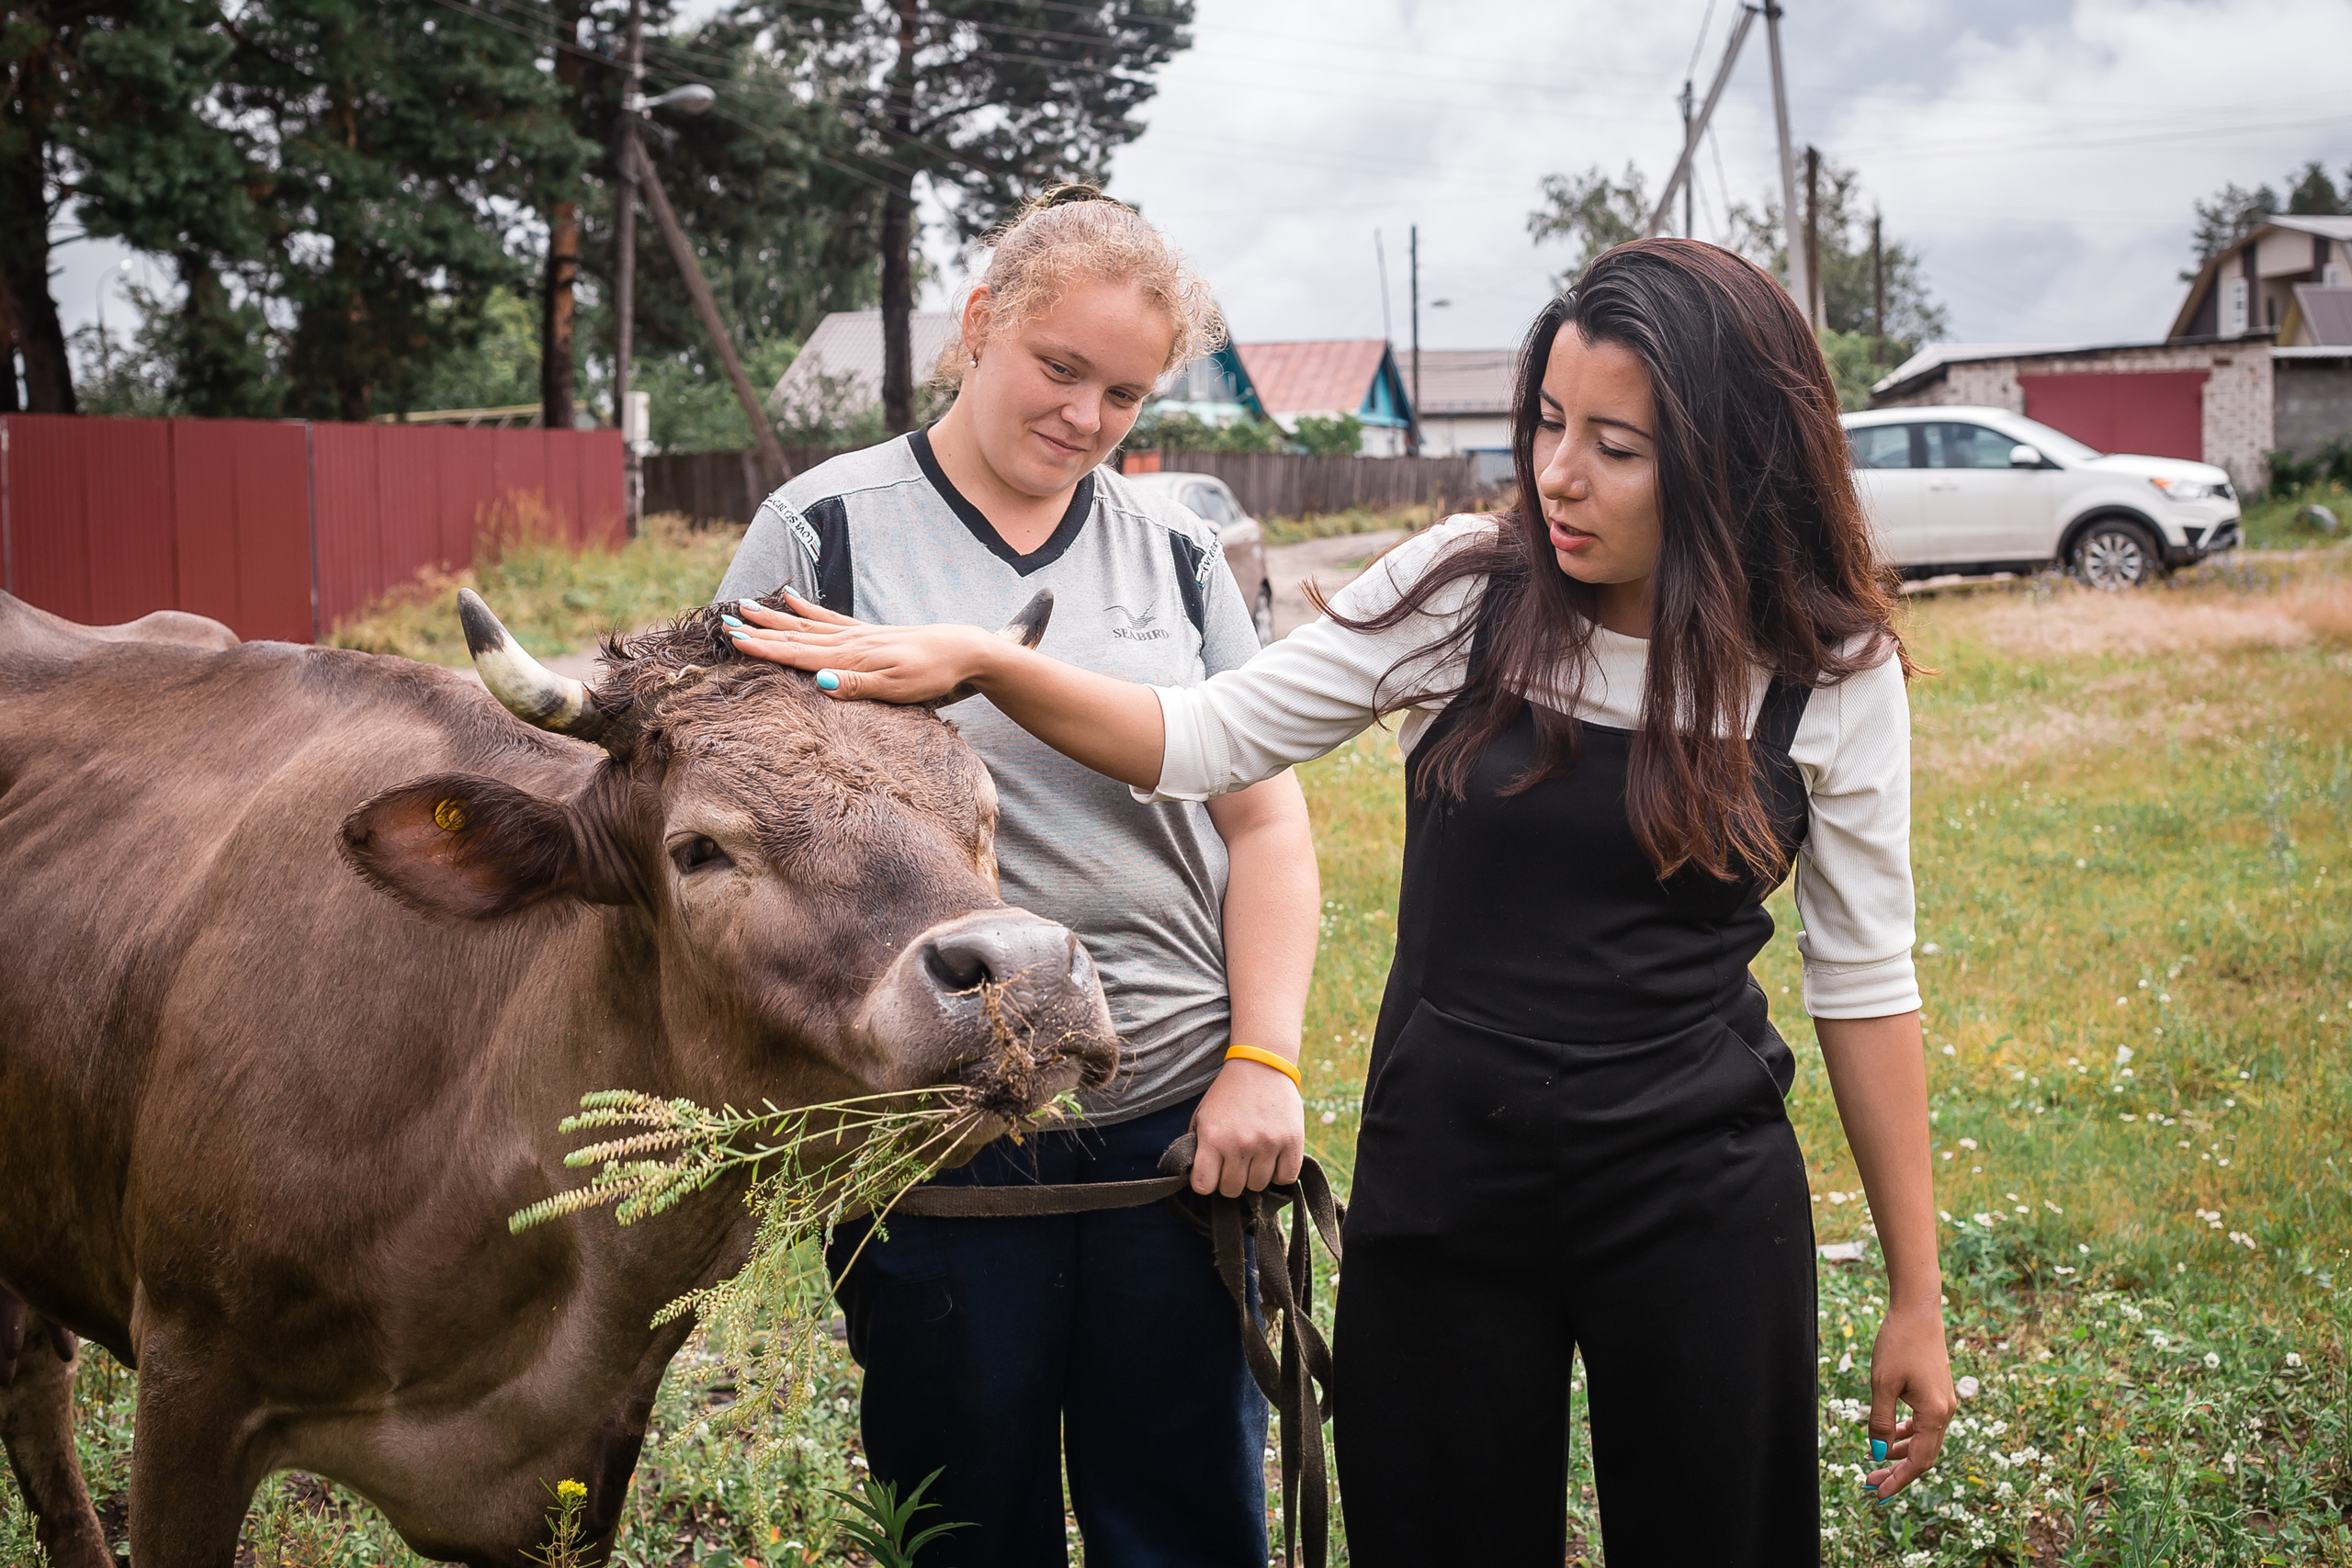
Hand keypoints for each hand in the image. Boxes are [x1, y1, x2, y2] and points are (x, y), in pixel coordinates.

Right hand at [724, 592, 991, 703]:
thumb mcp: (898, 688)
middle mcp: (849, 642)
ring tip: (747, 605)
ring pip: (807, 624)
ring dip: (776, 618)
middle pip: (795, 635)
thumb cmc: (933, 674)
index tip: (734, 639)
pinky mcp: (869, 633)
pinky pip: (831, 618)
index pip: (799, 652)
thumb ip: (858, 685)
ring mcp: (858, 635)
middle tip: (726, 621)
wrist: (963, 650)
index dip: (765, 647)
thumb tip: (821, 682)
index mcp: (851, 657)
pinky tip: (793, 599)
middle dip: (760, 630)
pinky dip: (809, 609)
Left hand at [1188, 1056, 1304, 1197]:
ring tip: (1255, 1157)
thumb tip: (1198, 1179)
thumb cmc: (1228, 1094)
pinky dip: (1279, 1174)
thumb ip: (1197, 1147)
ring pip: (1258, 1186)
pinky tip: (1273, 1160)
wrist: (1261, 1066)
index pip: (1204, 1185)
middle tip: (1235, 1162)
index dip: (1206, 1182)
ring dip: (1255, 1176)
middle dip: (1231, 1180)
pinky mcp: (1292, 1141)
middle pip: (1232, 1189)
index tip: (1212, 1173)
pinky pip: (1286, 1178)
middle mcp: (1240, 1143)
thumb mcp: (1202, 1116)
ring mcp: (1268, 1144)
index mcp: (1213, 1137)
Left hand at [1860, 1300, 1955, 1501]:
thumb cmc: (1898, 1343)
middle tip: (1870, 1484)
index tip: (1878, 1495)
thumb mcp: (1882, 1384)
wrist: (1918, 1311)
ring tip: (1875, 1466)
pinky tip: (1889, 1439)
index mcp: (1935, 1414)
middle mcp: (1945, 1412)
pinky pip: (1924, 1425)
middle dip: (1897, 1472)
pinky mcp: (1937, 1393)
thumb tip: (1877, 1454)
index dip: (1899, 1480)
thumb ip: (1880, 1421)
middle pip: (1923, 1455)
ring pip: (1924, 1441)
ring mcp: (1944, 1403)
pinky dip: (1907, 1436)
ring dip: (1900, 1454)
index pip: (1918, 1461)